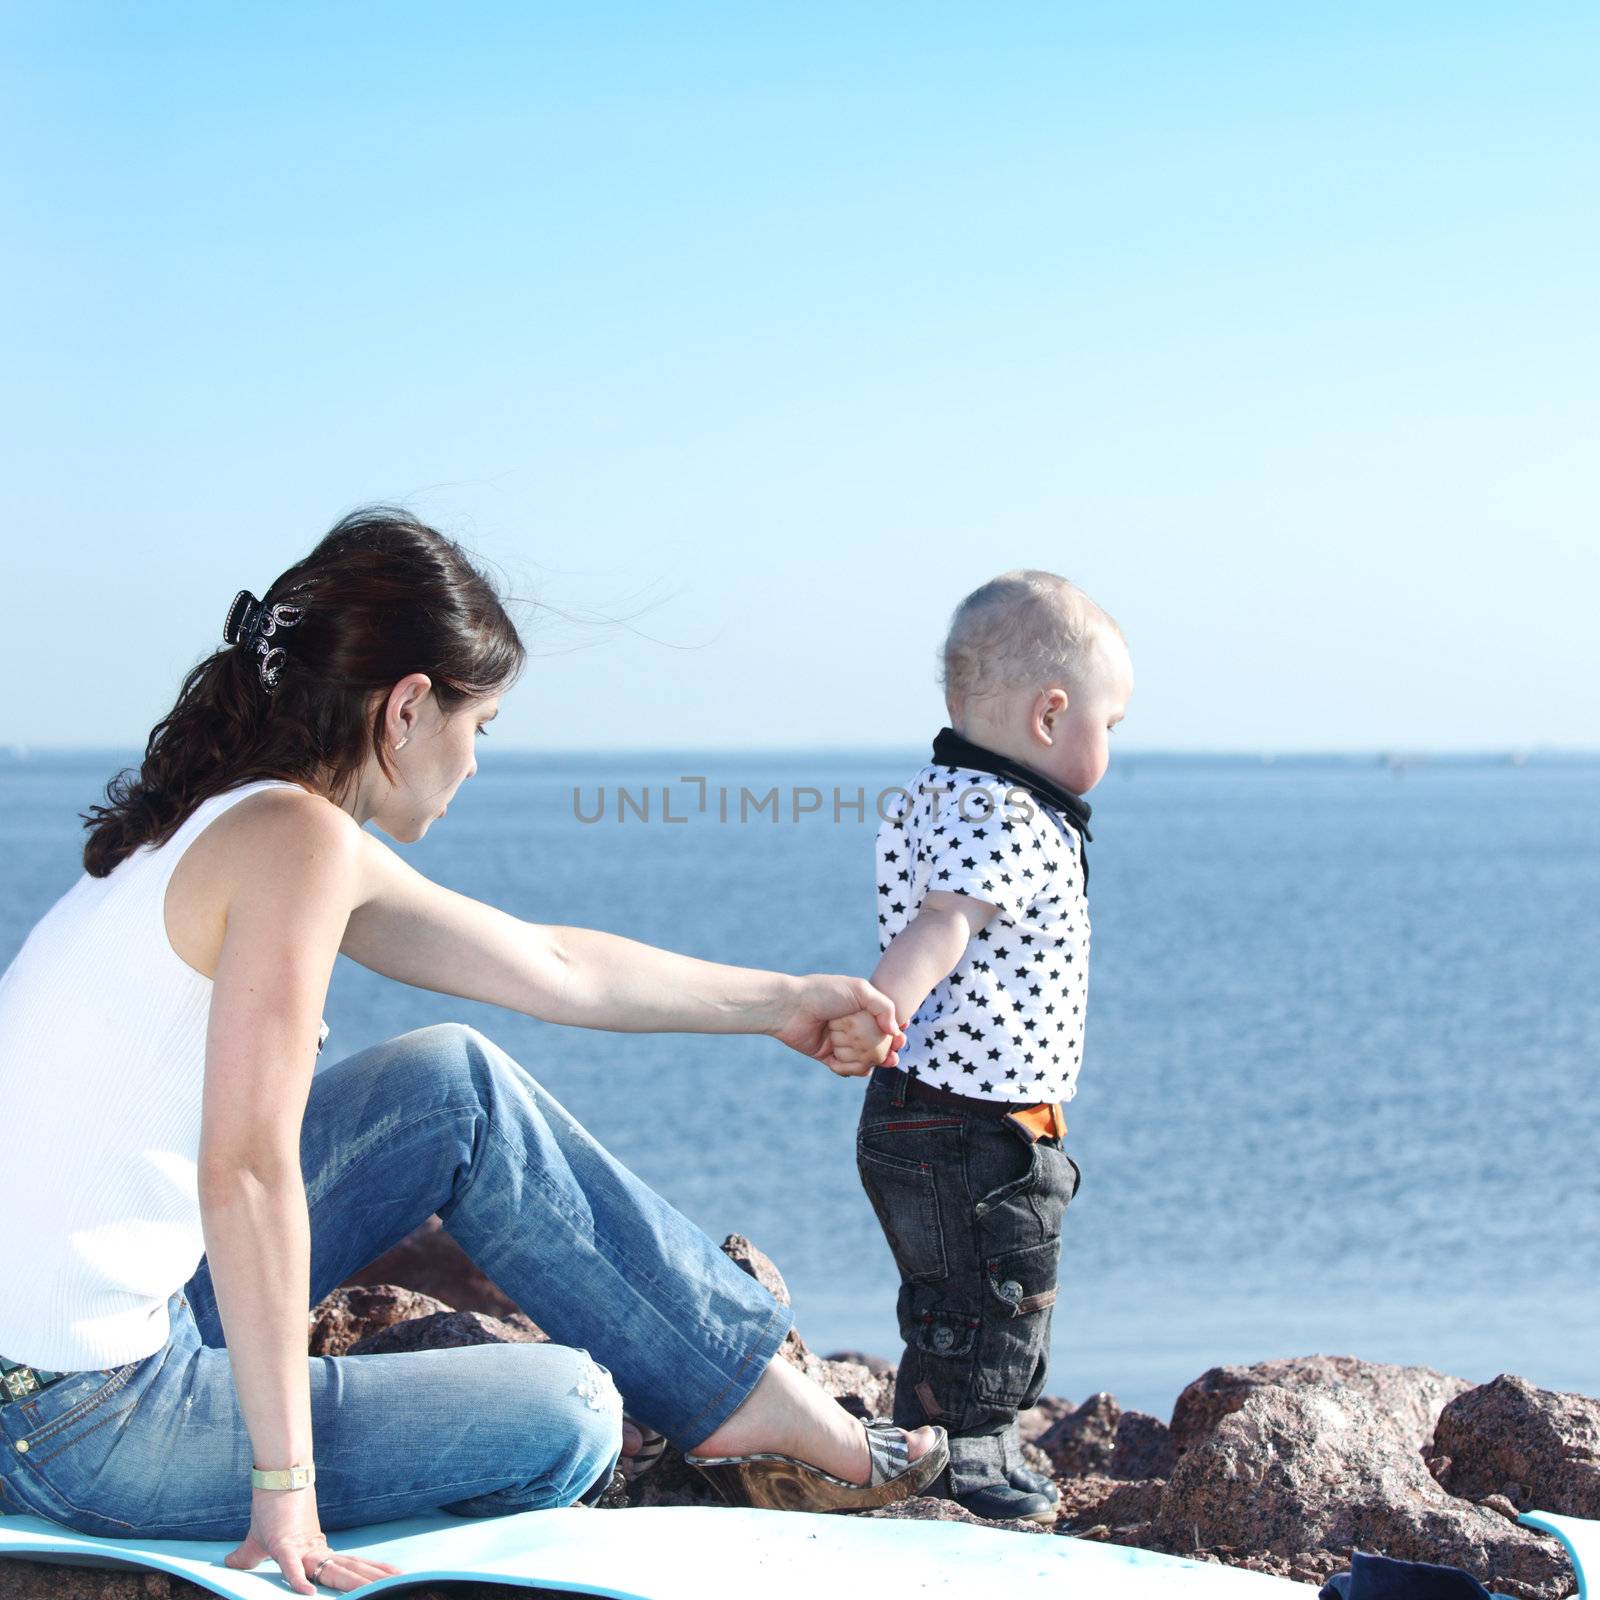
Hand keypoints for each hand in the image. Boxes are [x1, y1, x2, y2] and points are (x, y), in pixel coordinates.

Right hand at [222, 1485, 403, 1593]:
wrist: (275, 1477)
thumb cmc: (269, 1510)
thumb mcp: (259, 1543)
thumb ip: (248, 1558)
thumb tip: (228, 1564)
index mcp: (315, 1551)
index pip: (346, 1566)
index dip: (367, 1573)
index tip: (391, 1577)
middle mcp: (315, 1550)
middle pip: (348, 1569)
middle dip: (372, 1578)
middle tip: (400, 1582)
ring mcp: (301, 1547)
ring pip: (332, 1569)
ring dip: (355, 1580)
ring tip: (378, 1588)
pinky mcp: (282, 1544)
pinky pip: (290, 1567)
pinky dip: (298, 1580)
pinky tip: (308, 1594)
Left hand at [771, 975, 904, 1076]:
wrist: (790, 1008)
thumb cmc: (824, 994)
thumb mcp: (860, 990)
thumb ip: (883, 1006)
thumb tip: (895, 1030)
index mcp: (859, 1007)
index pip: (884, 1021)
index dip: (895, 1031)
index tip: (901, 1036)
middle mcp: (850, 1024)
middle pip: (876, 1043)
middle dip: (888, 1051)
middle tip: (893, 1056)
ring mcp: (839, 1040)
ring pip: (862, 1057)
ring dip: (871, 1062)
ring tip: (879, 1063)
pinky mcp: (826, 1054)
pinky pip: (844, 1067)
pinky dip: (851, 1070)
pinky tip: (859, 1069)